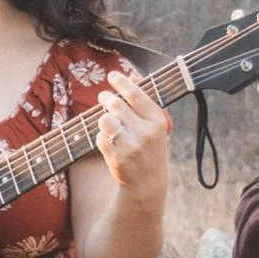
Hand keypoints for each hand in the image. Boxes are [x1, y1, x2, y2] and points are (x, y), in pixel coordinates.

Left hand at [93, 71, 170, 196]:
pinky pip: (100, 137)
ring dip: (104, 118)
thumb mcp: (157, 126)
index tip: (112, 75)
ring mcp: (129, 146)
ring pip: (105, 120)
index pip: (136, 95)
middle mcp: (145, 133)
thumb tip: (133, 76)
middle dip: (106, 98)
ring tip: (110, 122)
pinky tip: (112, 143)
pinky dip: (103, 137)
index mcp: (158, 122)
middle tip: (103, 97)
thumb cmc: (152, 148)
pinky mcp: (115, 157)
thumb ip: (146, 103)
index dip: (122, 82)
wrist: (147, 182)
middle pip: (116, 105)